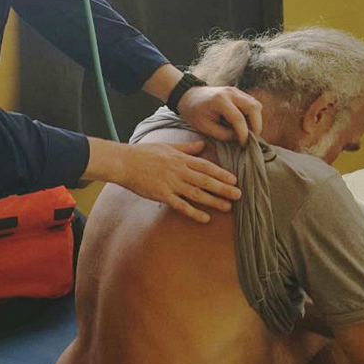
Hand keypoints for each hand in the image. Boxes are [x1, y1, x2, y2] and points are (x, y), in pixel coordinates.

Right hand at [83, 138, 240, 222]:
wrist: (124, 162)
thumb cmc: (143, 153)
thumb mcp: (167, 146)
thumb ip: (186, 147)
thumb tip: (202, 145)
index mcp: (181, 159)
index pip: (206, 166)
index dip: (221, 173)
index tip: (234, 179)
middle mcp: (179, 171)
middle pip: (206, 181)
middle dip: (224, 188)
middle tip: (239, 195)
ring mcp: (171, 183)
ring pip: (197, 194)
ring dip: (214, 201)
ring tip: (228, 207)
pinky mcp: (162, 195)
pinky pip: (181, 205)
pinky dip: (194, 212)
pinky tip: (205, 218)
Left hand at [177, 86, 261, 144]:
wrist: (188, 96)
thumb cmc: (194, 113)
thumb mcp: (205, 127)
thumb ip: (224, 134)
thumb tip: (240, 138)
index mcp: (219, 101)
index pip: (238, 118)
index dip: (244, 134)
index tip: (243, 145)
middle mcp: (230, 93)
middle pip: (254, 107)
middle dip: (256, 126)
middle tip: (251, 139)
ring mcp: (235, 90)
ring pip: (256, 105)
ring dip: (256, 120)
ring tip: (248, 133)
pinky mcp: (238, 92)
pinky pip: (252, 103)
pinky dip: (252, 115)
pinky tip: (245, 124)